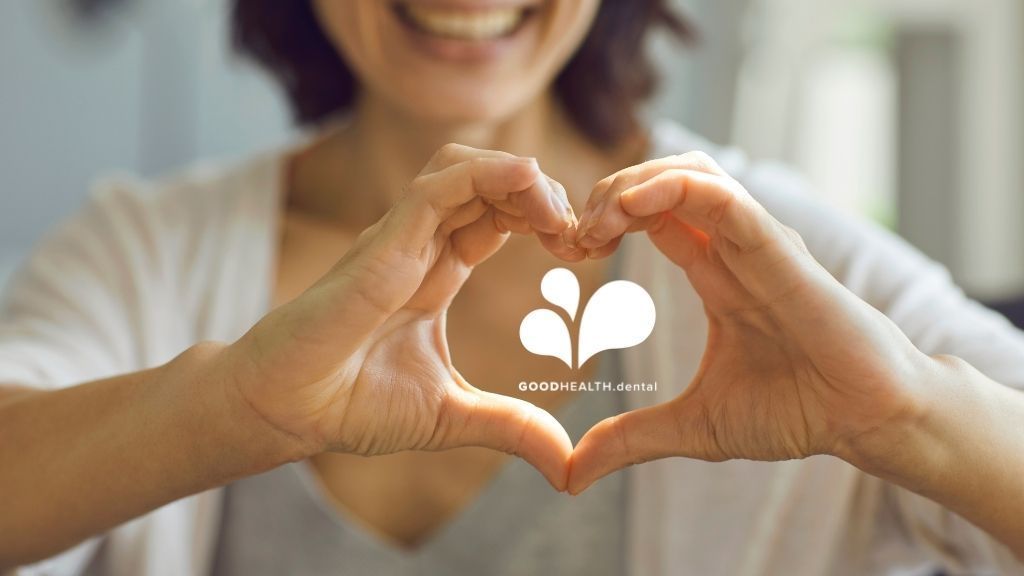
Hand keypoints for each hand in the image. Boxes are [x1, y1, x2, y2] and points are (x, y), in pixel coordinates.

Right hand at [227, 144, 582, 488]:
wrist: (285, 411)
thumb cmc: (350, 404)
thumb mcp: (453, 416)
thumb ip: (512, 427)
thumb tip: (568, 467)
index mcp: (437, 272)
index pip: (499, 216)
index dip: (544, 220)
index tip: (584, 251)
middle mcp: (421, 245)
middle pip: (490, 183)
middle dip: (543, 194)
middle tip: (582, 234)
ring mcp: (400, 238)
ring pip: (464, 168)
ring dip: (520, 177)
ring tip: (559, 214)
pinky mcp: (383, 243)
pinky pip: (438, 186)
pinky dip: (487, 174)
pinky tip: (529, 183)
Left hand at [567, 152, 929, 492]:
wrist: (866, 421)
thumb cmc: (797, 411)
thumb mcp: (693, 427)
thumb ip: (629, 439)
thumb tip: (569, 476)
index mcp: (714, 272)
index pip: (650, 216)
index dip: (602, 221)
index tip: (567, 252)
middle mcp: (732, 247)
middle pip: (661, 181)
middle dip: (606, 194)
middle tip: (571, 237)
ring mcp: (756, 242)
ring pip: (689, 173)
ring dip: (631, 184)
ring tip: (595, 222)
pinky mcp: (779, 250)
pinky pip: (724, 199)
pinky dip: (673, 189)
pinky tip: (630, 207)